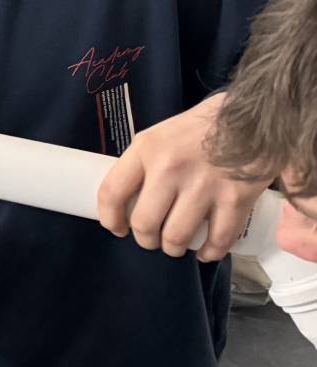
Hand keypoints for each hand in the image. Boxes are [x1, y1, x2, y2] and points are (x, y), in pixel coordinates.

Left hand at [97, 93, 263, 260]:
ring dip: (173, 248)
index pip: (112, 193)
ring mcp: (203, 185)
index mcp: (146, 150)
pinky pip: (217, 239)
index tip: (117, 228)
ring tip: (176, 244)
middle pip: (144, 223)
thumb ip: (144, 165)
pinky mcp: (235, 198)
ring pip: (176, 237)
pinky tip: (205, 250)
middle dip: (146, 239)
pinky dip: (209, 252)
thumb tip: (129, 199)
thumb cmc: (204, 125)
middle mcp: (170, 168)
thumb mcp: (162, 135)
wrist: (256, 113)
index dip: (110, 219)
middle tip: (152, 238)